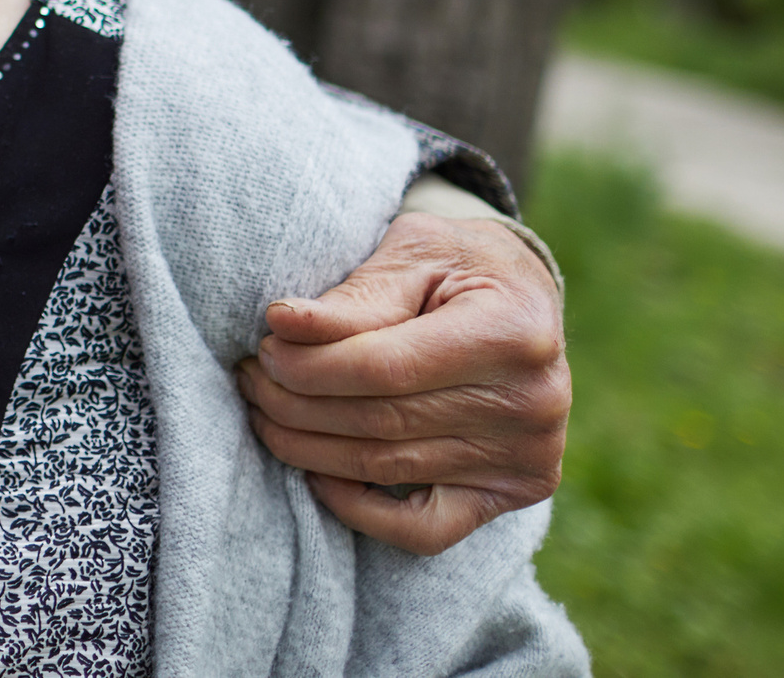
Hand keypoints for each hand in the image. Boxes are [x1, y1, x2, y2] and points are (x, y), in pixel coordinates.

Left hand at [236, 211, 568, 555]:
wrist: (519, 294)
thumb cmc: (457, 262)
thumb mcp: (414, 253)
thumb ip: (357, 296)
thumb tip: (283, 323)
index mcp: (512, 332)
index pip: (386, 367)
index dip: (312, 364)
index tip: (265, 345)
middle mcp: (532, 403)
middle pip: (381, 420)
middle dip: (296, 401)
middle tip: (251, 376)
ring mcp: (527, 457)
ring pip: (387, 467)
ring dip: (308, 445)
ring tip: (263, 408)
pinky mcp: (514, 491)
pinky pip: (425, 529)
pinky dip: (360, 509)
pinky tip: (316, 474)